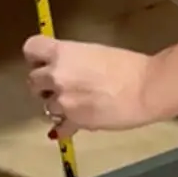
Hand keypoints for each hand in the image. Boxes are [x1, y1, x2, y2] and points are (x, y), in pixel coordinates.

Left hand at [23, 35, 154, 135]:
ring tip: (77, 104)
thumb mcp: (95, 52)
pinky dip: (65, 127)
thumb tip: (68, 70)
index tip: (45, 62)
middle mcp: (56, 75)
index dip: (36, 57)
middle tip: (63, 86)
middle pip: (32, 81)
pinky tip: (73, 125)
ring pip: (46, 105)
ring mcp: (63, 100)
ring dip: (58, 105)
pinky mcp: (73, 121)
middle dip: (45, 85)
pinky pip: (59, 127)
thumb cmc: (129, 66)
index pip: (31, 49)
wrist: (146, 89)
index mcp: (62, 52)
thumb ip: (74, 60)